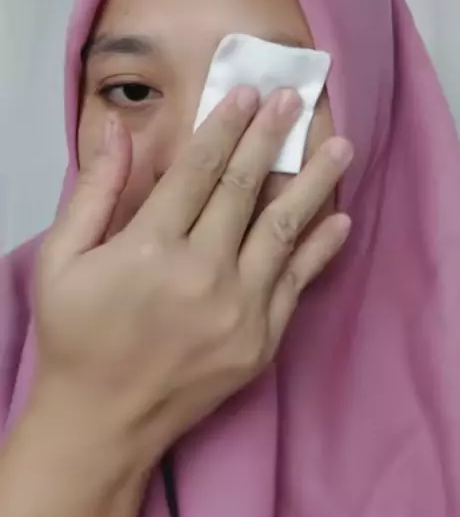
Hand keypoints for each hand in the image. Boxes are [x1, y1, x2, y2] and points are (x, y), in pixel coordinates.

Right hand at [35, 87, 351, 467]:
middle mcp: (202, 273)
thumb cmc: (77, 337)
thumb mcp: (62, 259)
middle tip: (295, 99)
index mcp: (150, 247)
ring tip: (340, 146)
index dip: (224, 126)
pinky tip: (339, 220)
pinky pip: (298, 283)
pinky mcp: (260, 341)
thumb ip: (94, 191)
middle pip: (244, 188)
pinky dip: (321, 249)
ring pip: (284, 229)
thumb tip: (116, 130)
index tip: (248, 93)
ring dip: (315, 183)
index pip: (197, 170)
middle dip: (270, 137)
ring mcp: (238, 310)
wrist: (103, 423)